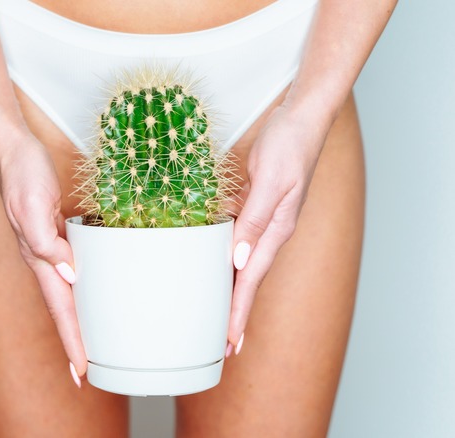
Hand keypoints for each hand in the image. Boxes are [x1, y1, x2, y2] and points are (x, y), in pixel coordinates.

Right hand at [0, 129, 86, 385]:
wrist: (13, 148)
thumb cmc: (22, 173)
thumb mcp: (32, 204)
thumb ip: (45, 242)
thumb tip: (68, 275)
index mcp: (38, 258)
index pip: (59, 309)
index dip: (71, 341)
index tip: (82, 371)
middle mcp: (42, 259)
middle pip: (62, 309)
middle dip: (73, 342)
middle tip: (86, 374)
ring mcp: (48, 248)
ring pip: (65, 293)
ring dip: (76, 321)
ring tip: (89, 345)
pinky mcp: (55, 234)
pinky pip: (70, 271)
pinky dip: (80, 291)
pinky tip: (89, 293)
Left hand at [226, 103, 328, 356]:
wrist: (301, 118)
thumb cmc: (289, 145)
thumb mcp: (271, 181)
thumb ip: (254, 220)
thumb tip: (239, 259)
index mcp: (276, 231)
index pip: (251, 281)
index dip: (239, 312)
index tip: (229, 341)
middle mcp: (270, 232)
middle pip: (248, 281)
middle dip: (237, 314)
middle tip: (224, 345)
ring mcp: (264, 222)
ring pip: (243, 265)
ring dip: (232, 292)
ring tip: (219, 318)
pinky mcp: (255, 208)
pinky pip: (238, 242)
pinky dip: (227, 261)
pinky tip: (217, 268)